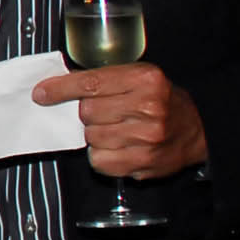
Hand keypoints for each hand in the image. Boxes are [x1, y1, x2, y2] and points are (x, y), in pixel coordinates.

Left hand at [31, 63, 207, 178]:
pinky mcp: (142, 162)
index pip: (91, 83)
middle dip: (87, 113)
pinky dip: (101, 155)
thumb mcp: (139, 77)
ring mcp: (146, 137)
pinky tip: (118, 146)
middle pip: (87, 112)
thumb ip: (104, 79)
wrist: (197, 129)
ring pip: (91, 137)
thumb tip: (58, 86)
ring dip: (95, 134)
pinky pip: (99, 160)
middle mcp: (148, 107)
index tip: (41, 94)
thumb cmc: (162, 100)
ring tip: (116, 129)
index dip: (61, 89)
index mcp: (145, 79)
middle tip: (105, 113)